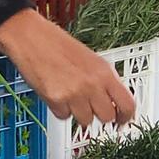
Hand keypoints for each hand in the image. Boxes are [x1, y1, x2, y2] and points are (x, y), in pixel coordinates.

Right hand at [0, 10, 135, 125]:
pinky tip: (56, 93)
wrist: (31, 37)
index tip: (122, 121)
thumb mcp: (90, 59)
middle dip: (99, 115)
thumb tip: (112, 101)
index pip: (127, 104)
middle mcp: (92, 84)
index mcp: (104, 72)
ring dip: (78, 113)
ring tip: (69, 95)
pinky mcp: (56, 101)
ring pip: (85, 121)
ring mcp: (75, 94)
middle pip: (107, 117)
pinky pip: (64, 117)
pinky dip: (60, 110)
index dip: (126, 117)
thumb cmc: (57, 44)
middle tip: (90, 107)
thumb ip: (103, 80)